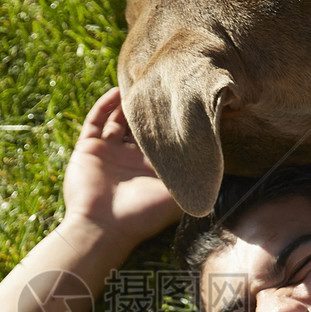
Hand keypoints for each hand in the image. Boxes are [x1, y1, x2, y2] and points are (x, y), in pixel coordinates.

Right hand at [63, 88, 182, 246]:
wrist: (101, 228)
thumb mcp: (176, 198)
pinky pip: (95, 120)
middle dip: (151, 107)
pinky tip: (117, 91)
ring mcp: (108, 152)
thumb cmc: (141, 216)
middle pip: (140, 125)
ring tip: (143, 83)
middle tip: (164, 85)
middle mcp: (129, 159)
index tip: (185, 102)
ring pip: (117, 119)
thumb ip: (194, 180)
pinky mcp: (88, 148)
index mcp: (149, 169)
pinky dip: (105, 105)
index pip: (163, 138)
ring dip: (128, 102)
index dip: (172, 121)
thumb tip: (221, 164)